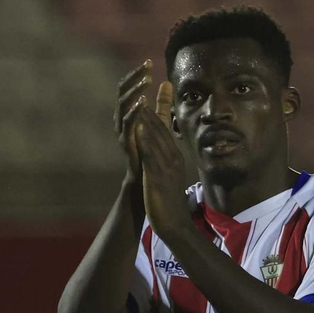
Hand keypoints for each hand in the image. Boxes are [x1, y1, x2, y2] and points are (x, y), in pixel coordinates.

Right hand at [113, 60, 156, 183]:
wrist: (145, 174)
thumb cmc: (149, 146)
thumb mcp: (158, 120)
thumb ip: (162, 103)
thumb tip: (167, 82)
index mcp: (127, 111)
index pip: (127, 87)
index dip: (136, 74)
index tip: (148, 62)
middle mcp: (120, 118)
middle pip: (122, 92)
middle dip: (134, 78)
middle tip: (146, 67)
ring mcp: (121, 129)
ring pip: (123, 105)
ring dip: (134, 92)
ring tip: (146, 81)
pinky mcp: (126, 141)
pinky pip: (127, 123)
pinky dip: (134, 112)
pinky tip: (142, 102)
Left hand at [129, 82, 192, 240]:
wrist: (174, 223)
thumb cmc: (169, 201)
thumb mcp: (168, 176)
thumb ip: (164, 160)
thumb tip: (161, 149)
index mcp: (175, 157)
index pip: (167, 129)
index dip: (161, 110)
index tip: (157, 93)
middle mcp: (173, 158)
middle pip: (162, 129)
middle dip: (153, 108)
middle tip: (146, 89)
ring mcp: (166, 167)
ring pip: (156, 139)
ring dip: (148, 120)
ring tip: (140, 103)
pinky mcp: (158, 176)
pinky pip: (151, 155)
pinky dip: (145, 140)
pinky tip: (138, 129)